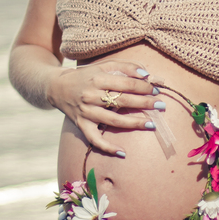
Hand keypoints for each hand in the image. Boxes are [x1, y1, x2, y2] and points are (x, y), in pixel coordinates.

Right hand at [46, 60, 163, 155]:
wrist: (57, 87)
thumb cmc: (86, 75)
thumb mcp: (103, 66)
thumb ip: (126, 67)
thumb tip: (147, 74)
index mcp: (97, 78)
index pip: (126, 83)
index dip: (144, 86)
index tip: (157, 89)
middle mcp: (91, 95)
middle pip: (123, 101)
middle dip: (145, 103)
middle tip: (161, 105)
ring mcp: (86, 112)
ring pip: (114, 120)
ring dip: (134, 123)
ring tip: (152, 124)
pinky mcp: (81, 125)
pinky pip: (95, 140)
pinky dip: (108, 147)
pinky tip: (123, 153)